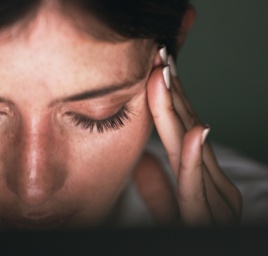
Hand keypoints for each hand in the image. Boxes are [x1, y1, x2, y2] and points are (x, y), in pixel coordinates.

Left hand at [145, 49, 241, 225]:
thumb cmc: (185, 238)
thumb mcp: (171, 214)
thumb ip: (160, 190)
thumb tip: (143, 162)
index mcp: (203, 184)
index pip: (184, 134)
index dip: (170, 102)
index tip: (156, 69)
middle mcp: (215, 190)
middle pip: (190, 134)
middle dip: (174, 96)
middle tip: (160, 59)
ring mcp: (216, 204)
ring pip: (193, 152)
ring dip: (180, 114)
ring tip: (166, 80)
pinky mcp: (209, 220)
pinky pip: (198, 189)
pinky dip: (194, 159)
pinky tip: (193, 131)